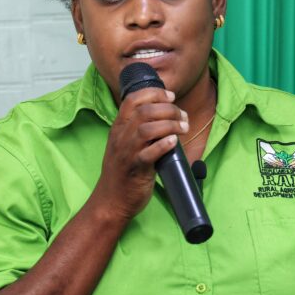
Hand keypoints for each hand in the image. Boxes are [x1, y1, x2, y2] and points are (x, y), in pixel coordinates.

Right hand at [91, 87, 185, 221]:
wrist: (111, 201)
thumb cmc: (122, 172)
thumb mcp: (124, 145)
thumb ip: (137, 129)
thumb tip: (164, 116)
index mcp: (118, 128)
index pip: (132, 100)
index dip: (154, 93)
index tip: (170, 96)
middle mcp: (121, 137)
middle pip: (144, 111)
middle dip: (169, 109)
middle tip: (183, 116)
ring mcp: (127, 153)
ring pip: (147, 129)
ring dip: (170, 124)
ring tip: (183, 127)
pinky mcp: (136, 169)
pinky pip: (149, 153)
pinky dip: (163, 145)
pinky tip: (174, 142)